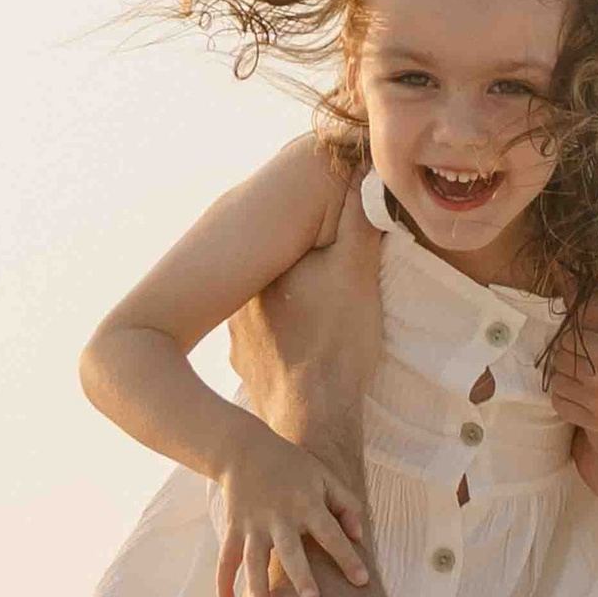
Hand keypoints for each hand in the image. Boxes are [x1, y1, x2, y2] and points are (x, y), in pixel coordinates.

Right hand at [214, 417, 367, 596]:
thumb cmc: (292, 466)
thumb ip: (346, 505)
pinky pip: (226, 561)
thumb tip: (359, 537)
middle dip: (301, 576)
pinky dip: (223, 585)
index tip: (363, 581)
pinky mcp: (233, 529)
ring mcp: (253, 525)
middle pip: (291, 551)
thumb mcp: (325, 477)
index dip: (348, 557)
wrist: (243, 449)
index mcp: (307, 504)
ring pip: (253, 561)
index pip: (332, 535)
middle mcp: (279, 517)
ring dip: (257, 589)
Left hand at [228, 183, 384, 444]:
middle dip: (304, 272)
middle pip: (276, 273)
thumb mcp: (357, 271)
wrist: (316, 424)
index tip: (336, 240)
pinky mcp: (250, 374)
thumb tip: (362, 172)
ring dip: (294, 309)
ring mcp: (238, 342)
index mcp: (257, 270)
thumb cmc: (335, 344)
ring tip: (326, 316)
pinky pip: (269, 346)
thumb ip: (359, 220)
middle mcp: (236, 304)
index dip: (313, 234)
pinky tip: (310, 349)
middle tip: (334, 278)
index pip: (283, 236)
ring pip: (269, 311)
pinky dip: (289, 344)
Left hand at [547, 303, 597, 433]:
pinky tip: (576, 388)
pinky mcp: (596, 421)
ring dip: (563, 374)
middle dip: (566, 354)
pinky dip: (562, 395)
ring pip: (557, 382)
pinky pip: (561, 405)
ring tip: (577, 369)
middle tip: (577, 352)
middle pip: (559, 360)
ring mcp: (596, 404)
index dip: (570, 336)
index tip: (579, 337)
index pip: (566, 338)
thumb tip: (582, 286)